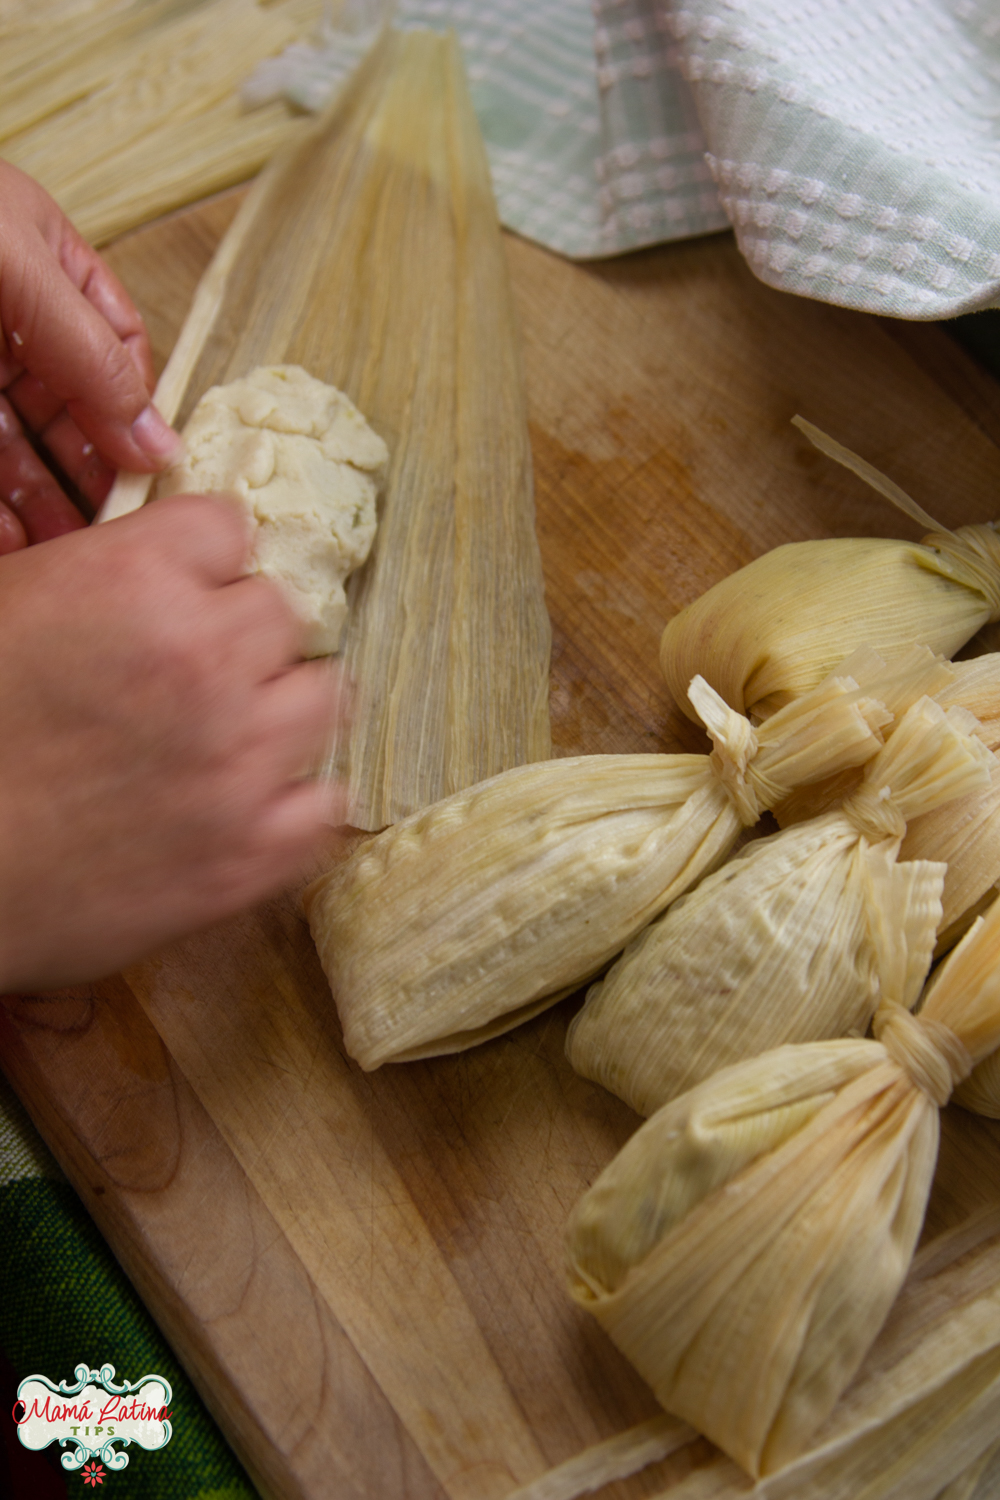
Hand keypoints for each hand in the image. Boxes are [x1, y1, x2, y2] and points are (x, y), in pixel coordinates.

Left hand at [0, 161, 180, 551]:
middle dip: (86, 474)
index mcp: (42, 265)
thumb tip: (159, 442)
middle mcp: (4, 319)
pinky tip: (9, 544)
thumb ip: (94, 358)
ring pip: (15, 449)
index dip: (133, 410)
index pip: (116, 348)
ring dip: (40, 506)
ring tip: (58, 551)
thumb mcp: (17, 268)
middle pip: (67, 411)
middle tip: (103, 531)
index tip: (142, 468)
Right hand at [0, 495, 345, 990]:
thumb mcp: (5, 606)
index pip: (227, 527)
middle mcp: (202, 662)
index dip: (199, 560)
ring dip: (281, 704)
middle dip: (239, 633)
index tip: (182, 587)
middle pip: (281, 612)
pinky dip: (298, 796)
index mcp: (132, 582)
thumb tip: (153, 561)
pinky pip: (327, 800)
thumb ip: (89, 572)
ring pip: (323, 696)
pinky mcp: (250, 854)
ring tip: (231, 729)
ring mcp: (238, 763)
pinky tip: (254, 797)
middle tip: (192, 670)